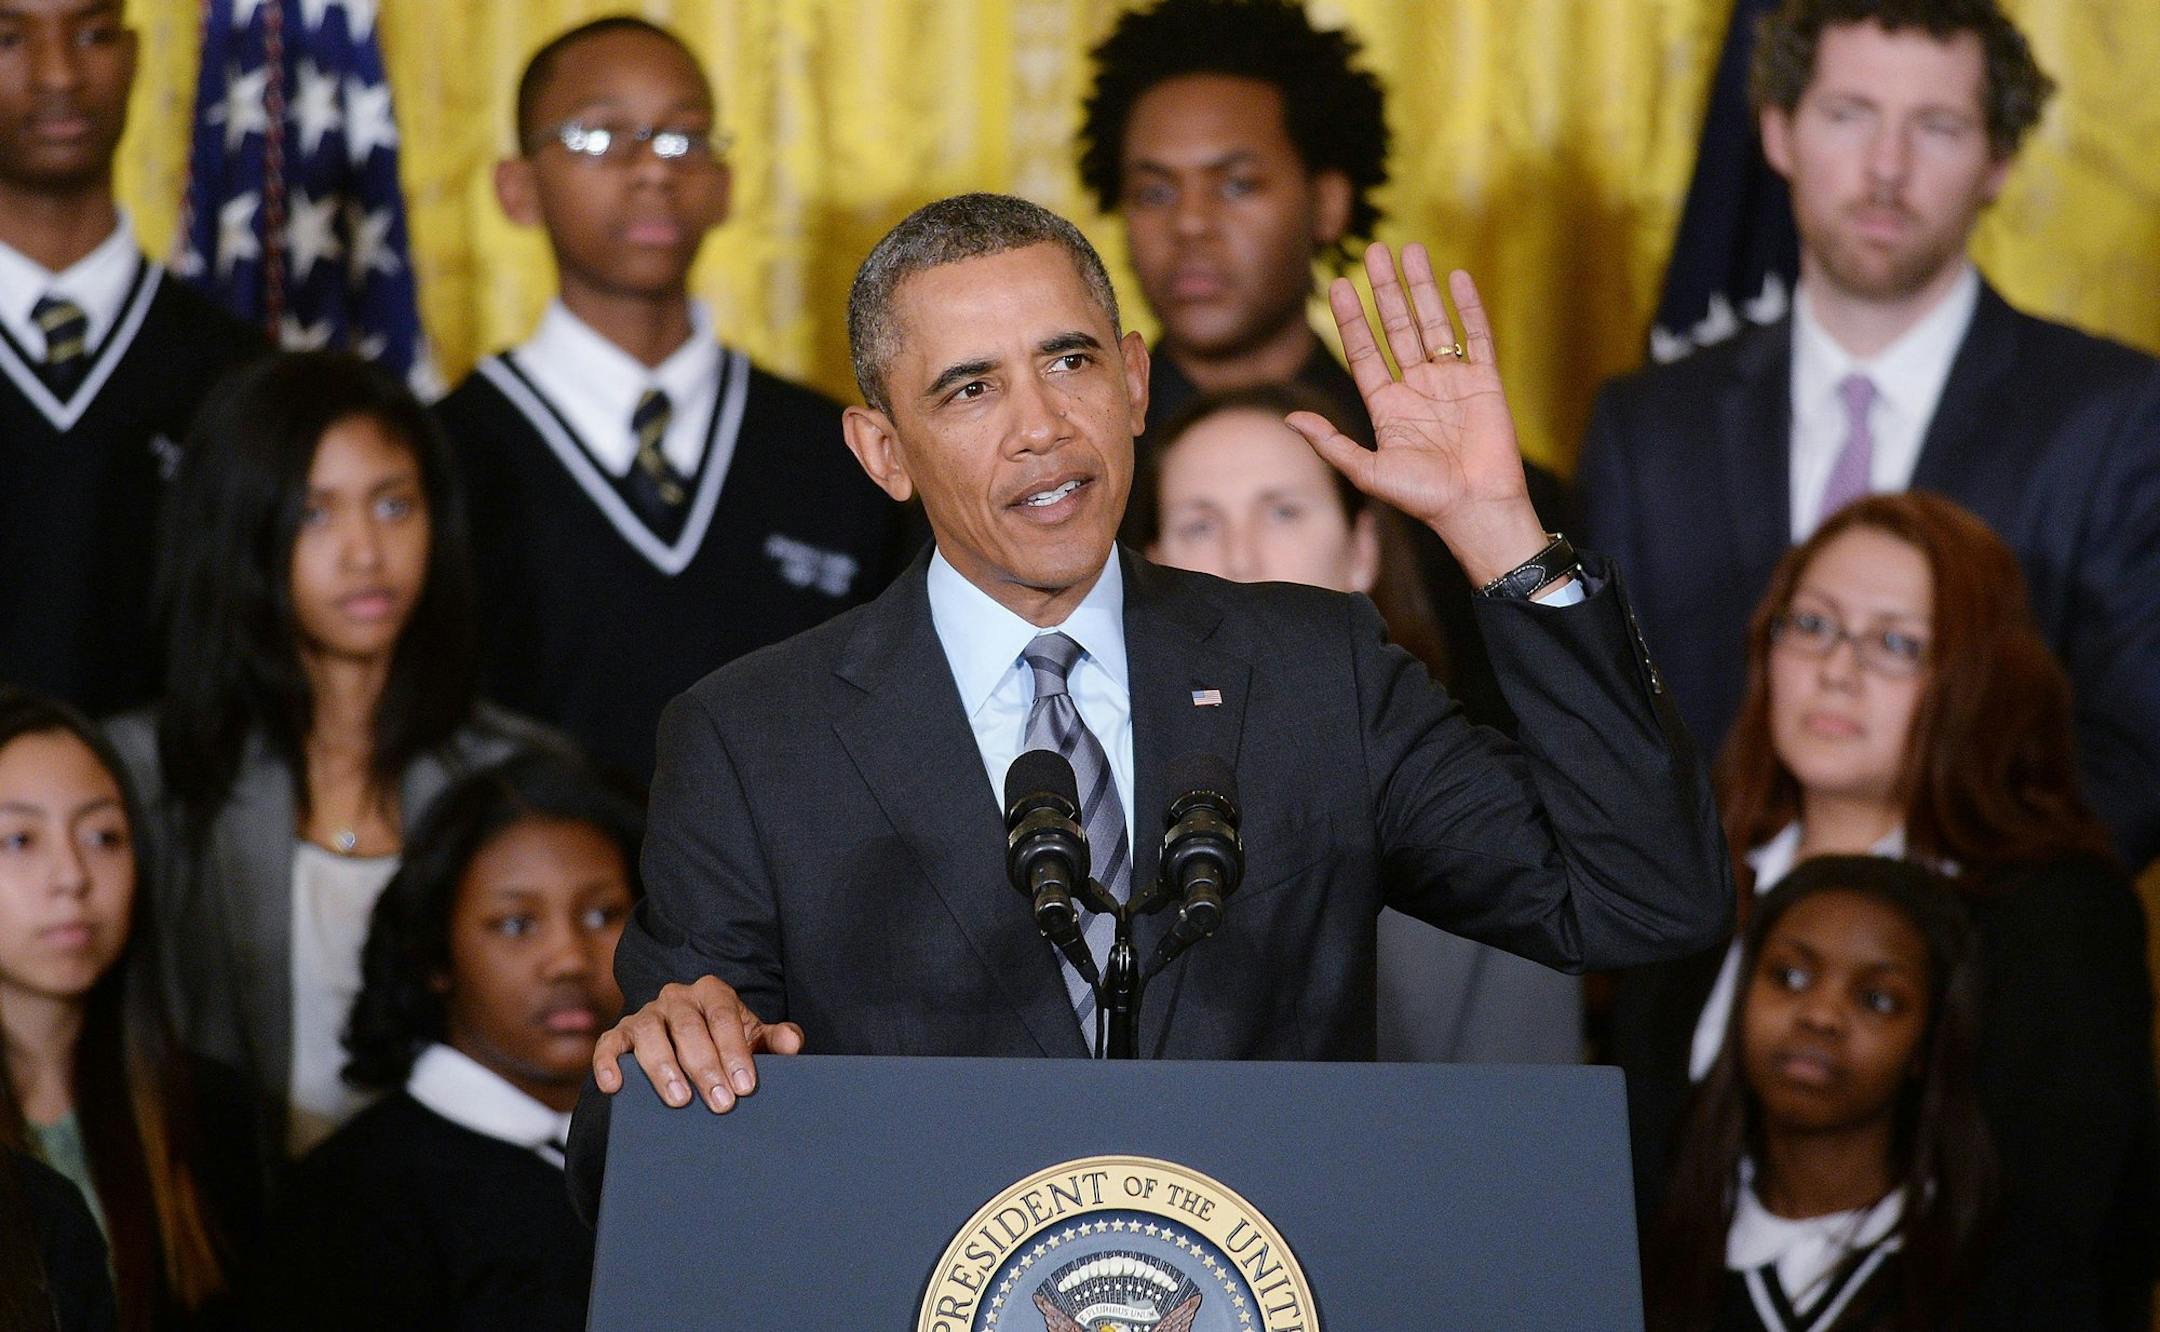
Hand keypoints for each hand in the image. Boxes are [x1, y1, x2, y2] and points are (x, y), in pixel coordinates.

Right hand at [591, 974, 804, 1111]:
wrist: (692, 1039)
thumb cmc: (726, 1041)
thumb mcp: (753, 1037)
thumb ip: (775, 1038)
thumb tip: (793, 1043)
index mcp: (712, 992)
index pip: (723, 1017)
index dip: (735, 1051)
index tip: (745, 1085)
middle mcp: (677, 997)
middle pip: (688, 1028)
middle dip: (705, 1067)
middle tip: (720, 1102)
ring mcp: (645, 1014)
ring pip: (649, 1033)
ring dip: (663, 1068)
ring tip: (680, 1100)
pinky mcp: (619, 1034)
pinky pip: (609, 1044)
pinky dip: (608, 1063)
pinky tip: (616, 1086)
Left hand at [1286, 242, 1547, 585]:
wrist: (1475, 508)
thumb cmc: (1422, 497)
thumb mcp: (1367, 471)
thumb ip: (1331, 443)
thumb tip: (1289, 418)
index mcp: (1387, 405)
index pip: (1365, 350)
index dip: (1352, 318)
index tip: (1340, 285)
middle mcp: (1418, 386)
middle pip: (1398, 326)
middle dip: (1386, 289)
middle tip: (1375, 250)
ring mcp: (1452, 380)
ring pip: (1433, 323)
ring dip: (1422, 287)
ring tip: (1410, 251)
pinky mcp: (1484, 381)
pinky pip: (1476, 336)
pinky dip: (1468, 307)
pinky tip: (1456, 278)